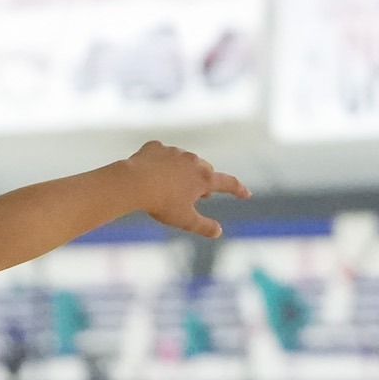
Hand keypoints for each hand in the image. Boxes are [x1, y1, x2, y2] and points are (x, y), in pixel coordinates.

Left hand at [124, 140, 250, 239]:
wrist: (133, 182)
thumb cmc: (161, 203)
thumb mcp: (184, 220)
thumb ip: (203, 226)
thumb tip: (218, 232)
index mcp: (204, 178)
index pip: (228, 183)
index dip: (238, 189)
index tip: (245, 194)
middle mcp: (193, 160)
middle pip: (205, 170)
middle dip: (204, 181)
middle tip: (199, 194)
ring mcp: (174, 151)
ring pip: (184, 161)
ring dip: (183, 170)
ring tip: (173, 184)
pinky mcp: (155, 147)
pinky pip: (161, 153)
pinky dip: (161, 161)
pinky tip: (153, 169)